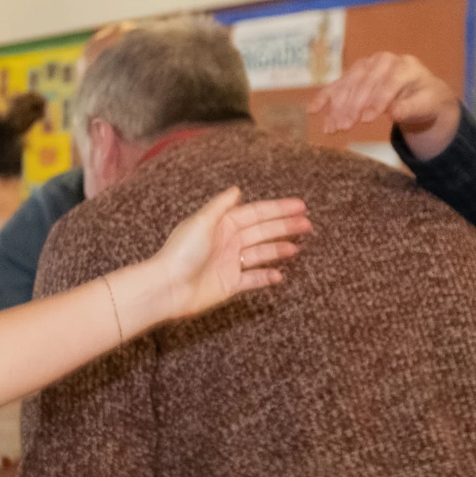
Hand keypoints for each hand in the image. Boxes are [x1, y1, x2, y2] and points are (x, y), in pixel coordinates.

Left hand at [122, 188, 309, 329]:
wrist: (167, 287)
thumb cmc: (181, 253)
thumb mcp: (201, 222)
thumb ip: (220, 206)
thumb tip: (237, 189)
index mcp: (222, 225)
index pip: (256, 213)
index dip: (278, 209)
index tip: (300, 206)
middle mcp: (228, 242)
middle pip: (262, 231)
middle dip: (285, 227)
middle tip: (308, 225)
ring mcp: (230, 263)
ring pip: (261, 253)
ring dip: (279, 249)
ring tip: (297, 249)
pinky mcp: (229, 284)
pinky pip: (253, 278)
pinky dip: (266, 276)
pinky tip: (281, 274)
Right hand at [309, 53, 461, 160]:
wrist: (421, 93)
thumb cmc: (425, 100)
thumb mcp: (426, 106)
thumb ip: (411, 108)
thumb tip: (396, 113)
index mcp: (406, 66)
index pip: (389, 82)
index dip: (377, 101)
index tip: (366, 120)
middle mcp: (384, 61)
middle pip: (365, 82)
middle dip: (353, 106)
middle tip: (344, 127)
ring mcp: (367, 65)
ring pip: (348, 84)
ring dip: (337, 107)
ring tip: (332, 128)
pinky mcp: (355, 74)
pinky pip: (338, 85)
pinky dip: (325, 98)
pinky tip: (313, 110)